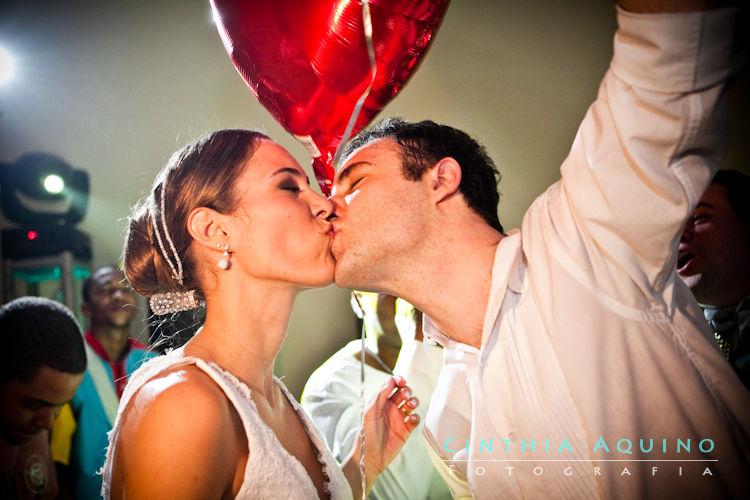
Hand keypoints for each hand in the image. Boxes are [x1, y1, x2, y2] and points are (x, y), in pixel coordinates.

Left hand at [342, 375, 419, 495]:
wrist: (371, 457)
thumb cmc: (367, 435)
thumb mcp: (370, 412)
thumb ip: (380, 396)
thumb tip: (390, 380)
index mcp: (381, 402)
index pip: (391, 386)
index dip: (398, 381)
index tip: (402, 381)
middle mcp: (391, 409)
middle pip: (403, 393)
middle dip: (407, 390)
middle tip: (405, 395)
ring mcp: (399, 419)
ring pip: (411, 404)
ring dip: (413, 401)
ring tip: (409, 405)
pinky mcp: (406, 430)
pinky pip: (415, 419)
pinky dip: (416, 417)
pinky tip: (411, 419)